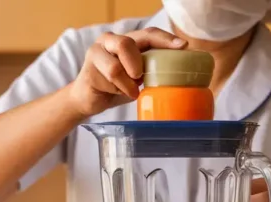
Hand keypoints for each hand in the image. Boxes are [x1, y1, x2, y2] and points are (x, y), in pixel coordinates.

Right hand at [66, 27, 187, 117]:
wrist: (89, 99)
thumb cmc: (117, 86)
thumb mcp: (138, 76)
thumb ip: (151, 69)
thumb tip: (179, 74)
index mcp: (127, 39)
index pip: (148, 34)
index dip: (165, 39)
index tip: (182, 46)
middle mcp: (110, 41)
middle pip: (126, 43)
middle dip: (137, 63)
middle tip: (140, 77)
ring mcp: (96, 53)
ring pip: (116, 68)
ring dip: (127, 84)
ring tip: (131, 92)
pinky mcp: (88, 70)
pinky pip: (108, 82)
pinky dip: (117, 90)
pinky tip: (115, 92)